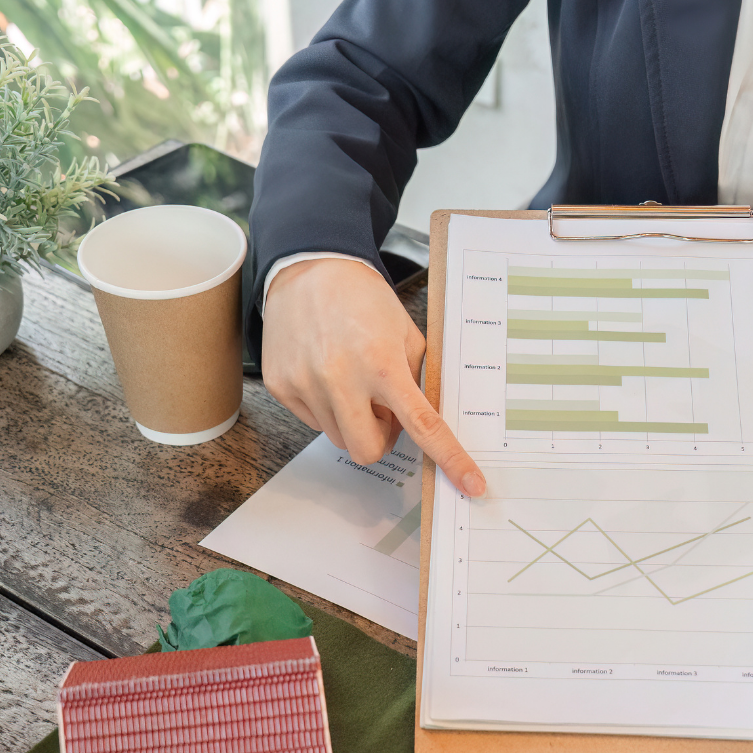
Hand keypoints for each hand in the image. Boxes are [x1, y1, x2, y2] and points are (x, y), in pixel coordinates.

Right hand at [262, 258, 486, 495]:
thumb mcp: (406, 333)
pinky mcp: (281, 386)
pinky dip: (326, 408)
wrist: (309, 268)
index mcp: (382, 364)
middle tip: (383, 408)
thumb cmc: (361, 298)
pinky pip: (313, 421)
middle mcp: (341, 378)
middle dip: (382, 438)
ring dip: (353, 421)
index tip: (472, 485)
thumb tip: (424, 424)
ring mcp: (306, 385)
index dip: (450, 458)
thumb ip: (417, 379)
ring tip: (351, 380)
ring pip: (340, 439)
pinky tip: (325, 373)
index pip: (423, 424)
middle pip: (369, 450)